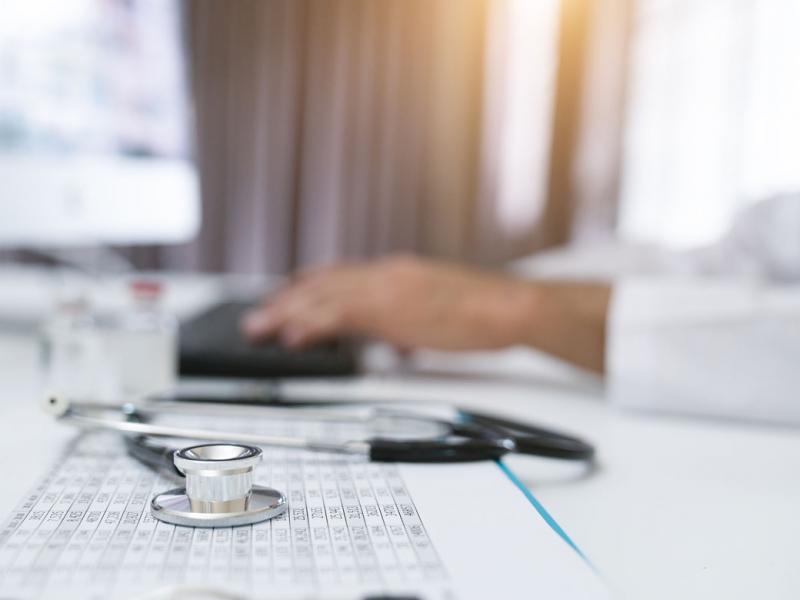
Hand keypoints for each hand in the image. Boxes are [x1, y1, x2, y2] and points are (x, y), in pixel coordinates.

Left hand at [240, 255, 534, 350]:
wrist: (509, 306)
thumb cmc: (483, 310)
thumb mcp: (437, 312)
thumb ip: (409, 322)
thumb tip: (396, 342)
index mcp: (396, 272)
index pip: (340, 275)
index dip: (307, 286)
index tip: (285, 296)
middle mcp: (386, 274)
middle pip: (322, 284)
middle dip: (286, 301)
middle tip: (258, 316)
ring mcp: (387, 288)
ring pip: (322, 297)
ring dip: (286, 312)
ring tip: (259, 328)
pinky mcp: (393, 309)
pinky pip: (340, 316)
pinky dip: (313, 325)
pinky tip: (293, 336)